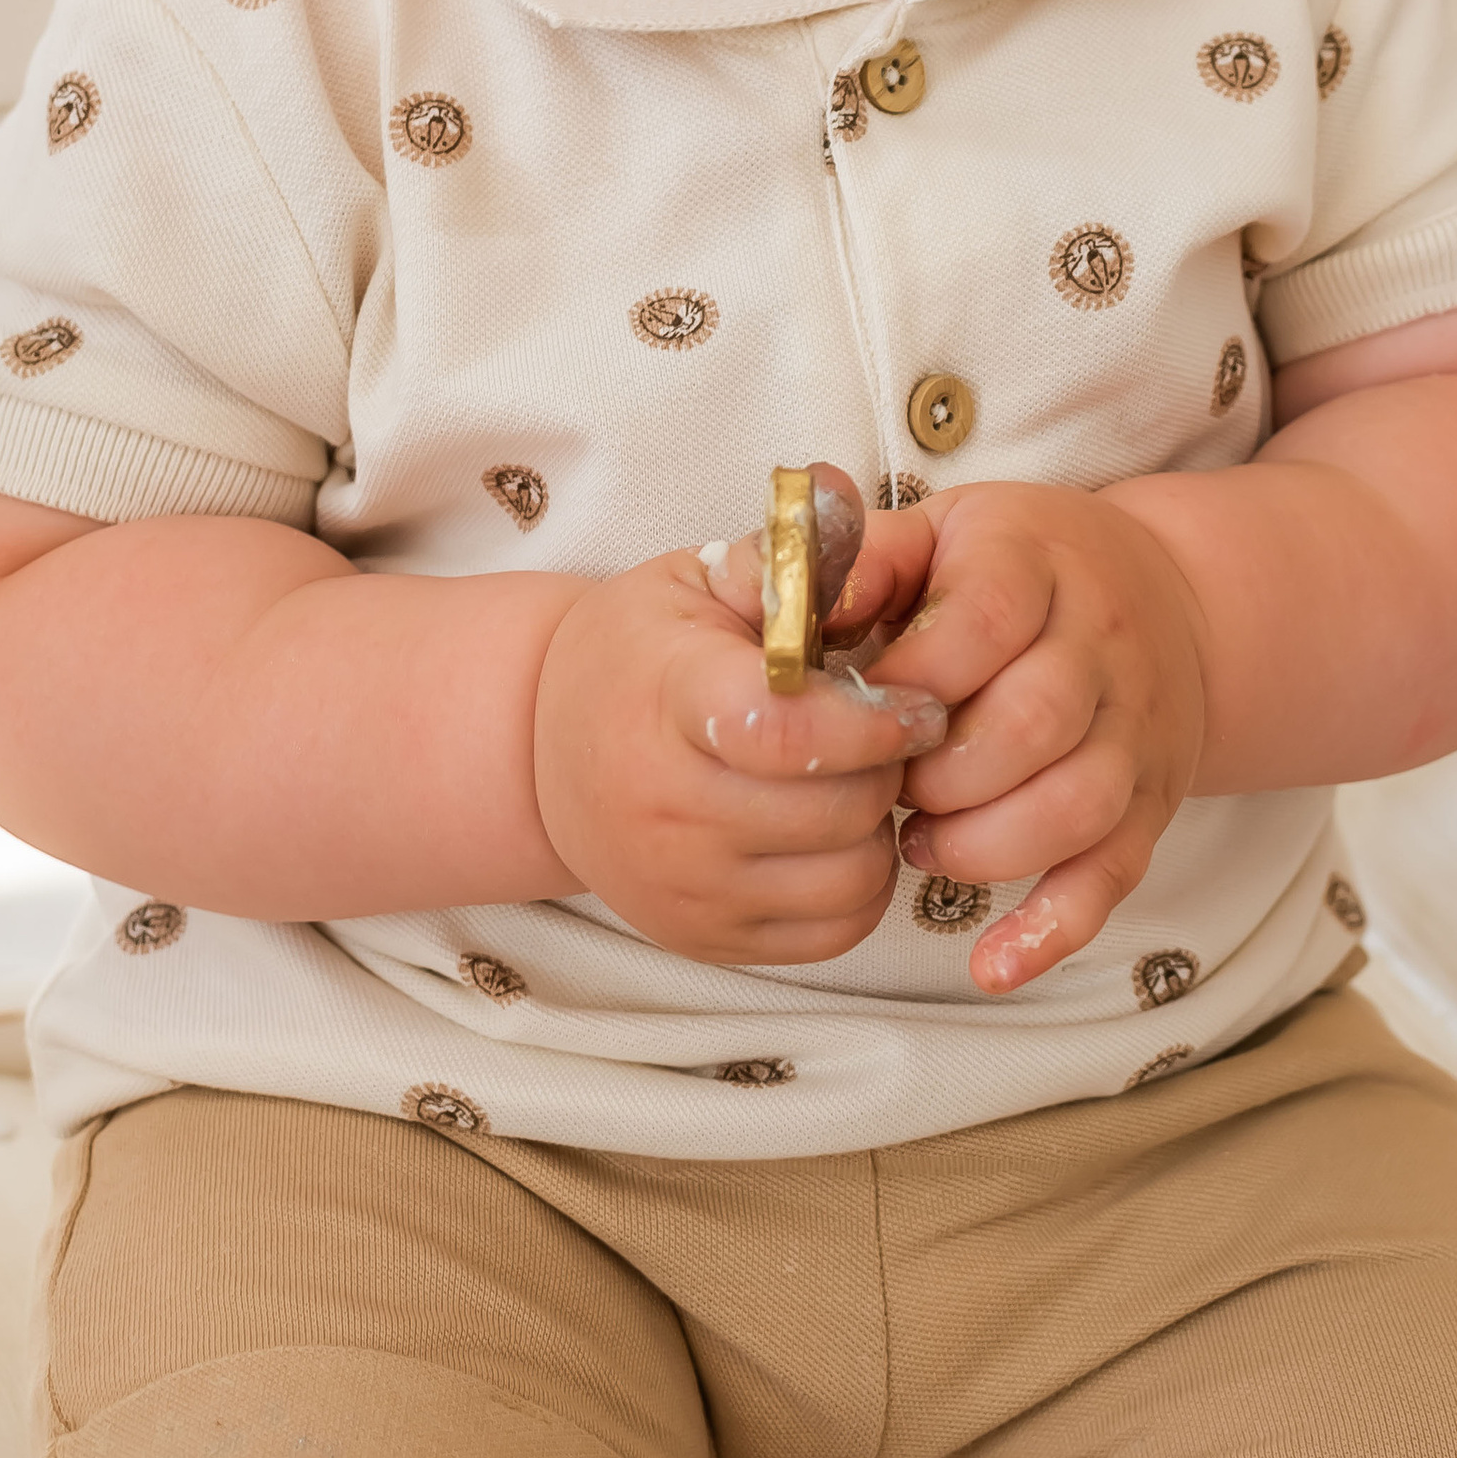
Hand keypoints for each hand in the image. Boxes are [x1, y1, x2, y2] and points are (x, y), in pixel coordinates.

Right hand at [531, 465, 946, 966]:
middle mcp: (665, 807)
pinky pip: (837, 930)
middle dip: (885, 765)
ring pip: (851, 874)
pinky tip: (832, 834)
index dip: (873, 718)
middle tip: (886, 733)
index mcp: (667, 698)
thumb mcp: (695, 582)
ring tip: (853, 781)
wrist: (541, 752)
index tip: (915, 699)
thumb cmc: (639, 655)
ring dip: (876, 827)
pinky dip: (857, 884)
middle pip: (836, 807)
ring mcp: (683, 885)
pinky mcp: (706, 939)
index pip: (787, 730)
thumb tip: (852, 518)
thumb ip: (782, 562)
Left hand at [871, 485, 1210, 997]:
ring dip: (983, 846)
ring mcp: (1135, 732)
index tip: (858, 710)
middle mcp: (1102, 646)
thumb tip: (790, 606)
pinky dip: (1052, 929)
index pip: (985, 620)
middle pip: (1033, 723)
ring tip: (923, 842)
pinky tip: (991, 964)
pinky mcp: (1151, 804)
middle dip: (941, 774)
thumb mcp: (943, 533)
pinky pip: (1113, 877)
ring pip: (1076, 807)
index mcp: (1037, 565)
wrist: (1168, 596)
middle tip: (890, 786)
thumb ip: (865, 561)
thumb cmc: (1017, 569)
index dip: (910, 679)